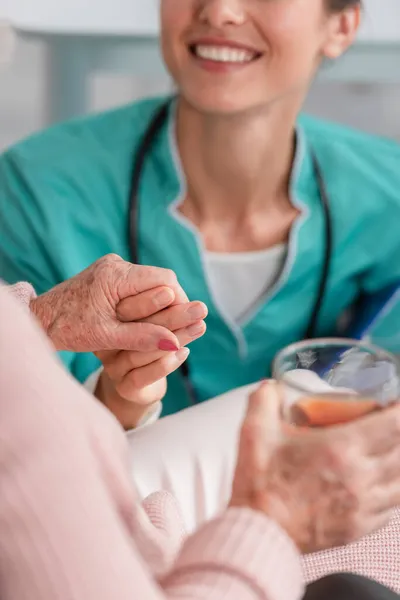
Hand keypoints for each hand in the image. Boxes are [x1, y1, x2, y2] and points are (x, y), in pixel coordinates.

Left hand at [30, 254, 188, 352]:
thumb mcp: (107, 337)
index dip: (181, 301)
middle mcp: (116, 264)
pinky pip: (138, 285)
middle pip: (161, 280)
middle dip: (172, 304)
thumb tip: (176, 344)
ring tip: (163, 329)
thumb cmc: (68, 329)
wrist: (38, 320)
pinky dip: (146, 303)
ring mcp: (112, 267)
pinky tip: (146, 322)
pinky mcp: (109, 274)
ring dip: (160, 305)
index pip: (165, 280)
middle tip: (178, 330)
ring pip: (151, 283)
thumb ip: (143, 338)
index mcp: (115, 275)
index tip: (187, 325)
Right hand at [95, 300, 207, 428]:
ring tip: (200, 326)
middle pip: (137, 327)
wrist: (136, 383)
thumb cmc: (147, 342)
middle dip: (171, 315)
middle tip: (199, 308)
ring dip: (176, 337)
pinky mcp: (124, 387)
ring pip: (142, 351)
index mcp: (108, 320)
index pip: (126, 306)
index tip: (174, 292)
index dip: (151, 298)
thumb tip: (176, 288)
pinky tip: (184, 352)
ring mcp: (113, 367)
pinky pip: (143, 376)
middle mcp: (106, 342)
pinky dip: (166, 364)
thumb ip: (157, 306)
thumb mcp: (150, 320)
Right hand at [231, 381, 399, 553]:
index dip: (399, 410)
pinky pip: (389, 508)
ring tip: (385, 452)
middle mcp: (360, 477)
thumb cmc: (259, 483)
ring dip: (397, 463)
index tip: (394, 404)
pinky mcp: (359, 528)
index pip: (394, 425)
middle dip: (399, 434)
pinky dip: (388, 492)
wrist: (258, 531)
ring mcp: (363, 506)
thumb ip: (264, 400)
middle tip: (387, 425)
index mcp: (341, 448)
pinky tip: (375, 484)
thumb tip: (272, 387)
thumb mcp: (254, 431)